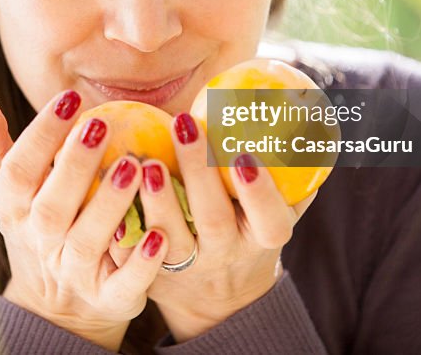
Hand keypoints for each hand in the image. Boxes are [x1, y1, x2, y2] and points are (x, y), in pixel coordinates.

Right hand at [0, 90, 169, 350]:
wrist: (57, 306)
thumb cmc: (38, 225)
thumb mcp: (9, 191)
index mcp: (14, 210)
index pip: (18, 171)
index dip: (40, 135)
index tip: (69, 98)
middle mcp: (40, 243)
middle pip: (52, 206)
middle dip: (75, 165)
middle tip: (101, 124)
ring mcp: (74, 273)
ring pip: (88, 241)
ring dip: (109, 205)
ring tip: (133, 165)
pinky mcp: (108, 300)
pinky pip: (124, 284)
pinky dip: (140, 263)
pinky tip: (159, 235)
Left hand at [109, 112, 315, 342]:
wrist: (216, 301)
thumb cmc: (249, 236)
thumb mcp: (277, 217)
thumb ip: (295, 180)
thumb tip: (313, 120)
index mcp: (262, 240)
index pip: (270, 220)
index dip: (259, 191)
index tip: (245, 154)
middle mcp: (225, 256)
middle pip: (214, 219)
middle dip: (199, 172)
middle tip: (185, 125)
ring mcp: (186, 267)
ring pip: (169, 237)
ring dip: (157, 198)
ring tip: (144, 160)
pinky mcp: (149, 272)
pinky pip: (131, 249)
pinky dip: (120, 223)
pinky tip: (106, 188)